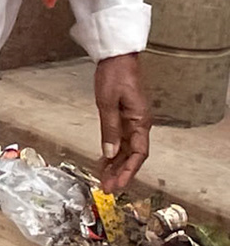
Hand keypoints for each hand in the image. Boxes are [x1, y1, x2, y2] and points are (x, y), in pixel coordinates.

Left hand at [92, 52, 150, 191]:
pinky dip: (112, 151)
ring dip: (116, 164)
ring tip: (104, 178)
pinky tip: (104, 160)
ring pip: (126, 149)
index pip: (138, 154)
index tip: (118, 184)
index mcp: (141, 121)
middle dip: (120, 172)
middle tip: (107, 187)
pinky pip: (120, 139)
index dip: (128, 171)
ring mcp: (133, 120)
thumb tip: (109, 154)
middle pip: (132, 155)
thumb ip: (109, 129)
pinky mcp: (125, 116)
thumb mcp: (107, 103)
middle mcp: (140, 124)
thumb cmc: (115, 76)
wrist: (117, 58)